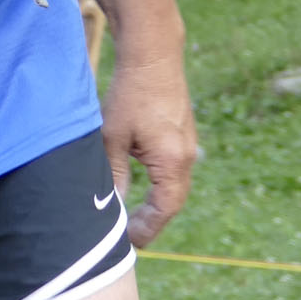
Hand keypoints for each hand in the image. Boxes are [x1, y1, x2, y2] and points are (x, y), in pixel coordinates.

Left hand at [102, 58, 196, 247]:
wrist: (153, 57)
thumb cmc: (130, 94)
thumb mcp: (113, 138)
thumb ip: (115, 175)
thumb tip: (112, 207)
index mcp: (172, 160)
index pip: (165, 209)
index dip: (147, 229)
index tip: (130, 242)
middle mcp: (186, 156)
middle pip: (174, 202)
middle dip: (153, 222)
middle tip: (130, 237)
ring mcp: (188, 146)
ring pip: (176, 187)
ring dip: (158, 205)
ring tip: (134, 218)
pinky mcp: (183, 136)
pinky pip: (176, 172)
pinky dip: (162, 187)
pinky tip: (144, 190)